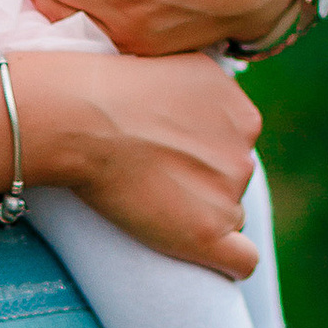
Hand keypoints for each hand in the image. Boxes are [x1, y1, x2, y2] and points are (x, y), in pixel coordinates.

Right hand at [19, 45, 259, 279]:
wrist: (82, 118)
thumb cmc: (108, 88)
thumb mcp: (174, 64)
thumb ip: (198, 89)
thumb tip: (192, 109)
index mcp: (241, 114)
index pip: (235, 147)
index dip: (200, 153)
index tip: (166, 152)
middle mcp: (245, 153)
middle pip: (230, 181)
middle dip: (200, 182)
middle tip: (152, 175)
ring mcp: (229, 193)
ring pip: (226, 217)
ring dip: (196, 213)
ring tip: (148, 199)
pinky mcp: (208, 232)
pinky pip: (242, 261)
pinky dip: (226, 263)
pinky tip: (199, 252)